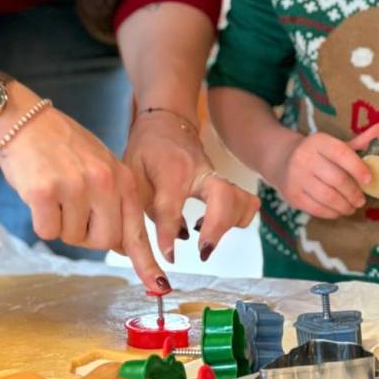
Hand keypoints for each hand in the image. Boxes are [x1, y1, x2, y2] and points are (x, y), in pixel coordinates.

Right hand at [0, 106, 166, 291]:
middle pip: (103, 242)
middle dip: (86, 235)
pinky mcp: (45, 193)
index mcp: (123, 178)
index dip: (147, 262)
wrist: (24, 122)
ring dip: (61, 223)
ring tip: (55, 191)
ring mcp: (75, 187)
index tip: (160, 285)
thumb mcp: (101, 167)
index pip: (137, 230)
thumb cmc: (62, 147)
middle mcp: (104, 183)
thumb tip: (123, 246)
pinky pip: (47, 231)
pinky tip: (39, 194)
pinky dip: (41, 220)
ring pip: (72, 238)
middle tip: (72, 208)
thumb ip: (116, 203)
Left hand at [124, 110, 258, 262]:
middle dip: (217, 228)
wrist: (166, 122)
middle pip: (224, 197)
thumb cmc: (147, 150)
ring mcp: (216, 175)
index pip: (171, 206)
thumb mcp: (133, 176)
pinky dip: (237, 219)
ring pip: (240, 200)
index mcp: (171, 170)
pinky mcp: (225, 182)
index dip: (168, 235)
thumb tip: (165, 242)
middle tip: (203, 252)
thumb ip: (146, 209)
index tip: (169, 256)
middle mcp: (200, 171)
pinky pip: (245, 202)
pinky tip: (210, 227)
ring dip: (229, 226)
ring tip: (204, 241)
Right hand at [266, 123, 378, 217]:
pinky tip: (339, 211)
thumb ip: (360, 141)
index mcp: (318, 141)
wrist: (282, 159)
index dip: (358, 167)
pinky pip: (317, 209)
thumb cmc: (318, 154)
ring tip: (352, 206)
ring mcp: (296, 177)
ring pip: (328, 197)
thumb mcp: (336, 145)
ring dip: (345, 205)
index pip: (341, 153)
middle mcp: (304, 157)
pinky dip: (332, 213)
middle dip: (354, 193)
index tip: (370, 180)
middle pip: (336, 179)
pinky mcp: (292, 195)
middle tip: (362, 200)